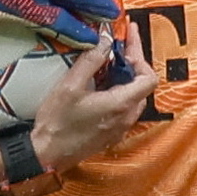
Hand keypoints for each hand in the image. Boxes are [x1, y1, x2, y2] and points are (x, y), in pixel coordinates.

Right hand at [24, 34, 160, 173]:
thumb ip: (91, 61)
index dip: (141, 57)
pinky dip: (119, 92)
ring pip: (134, 97)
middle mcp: (126, 117)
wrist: (47, 154)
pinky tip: (103, 84)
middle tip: (119, 45)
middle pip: (142, 85)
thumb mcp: (70, 85)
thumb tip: (105, 40)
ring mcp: (121, 128)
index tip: (128, 42)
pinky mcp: (112, 133)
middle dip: (133, 63)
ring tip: (110, 62)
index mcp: (121, 104)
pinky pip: (124, 108)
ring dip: (126, 78)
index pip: (149, 78)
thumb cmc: (57, 122)